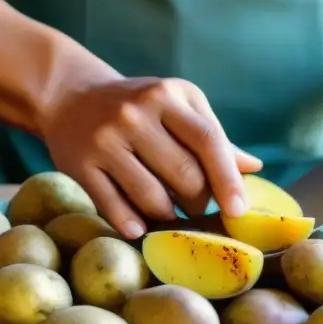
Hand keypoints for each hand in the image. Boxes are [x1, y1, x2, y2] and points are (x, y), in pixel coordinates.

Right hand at [39, 77, 262, 238]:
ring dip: (168, 216)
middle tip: (198, 210)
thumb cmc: (137, 107)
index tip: (238, 210)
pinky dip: (131, 223)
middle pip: (183, 174)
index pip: (208, 140)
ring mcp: (106, 139)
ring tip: (171, 216)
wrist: (69, 95)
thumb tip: (253, 168)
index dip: (227, 179)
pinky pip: (113, 205)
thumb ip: (211, 136)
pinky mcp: (80, 163)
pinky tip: (141, 228)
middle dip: (198, 202)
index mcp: (168, 95)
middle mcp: (136, 114)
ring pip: (151, 195)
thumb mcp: (175, 106)